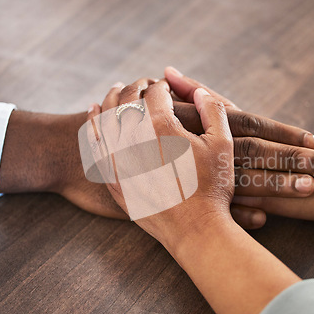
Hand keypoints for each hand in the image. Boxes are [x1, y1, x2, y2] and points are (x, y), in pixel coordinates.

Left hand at [86, 79, 234, 246]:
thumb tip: (199, 92)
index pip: (155, 91)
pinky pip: (94, 143)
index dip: (162, 85)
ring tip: (115, 90)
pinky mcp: (111, 177)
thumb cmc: (212, 187)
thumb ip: (213, 110)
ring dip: (110, 98)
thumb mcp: (223, 144)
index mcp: (161, 125)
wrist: (195, 229)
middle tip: (144, 85)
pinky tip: (92, 114)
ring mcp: (118, 158)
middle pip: (126, 98)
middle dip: (136, 86)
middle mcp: (133, 138)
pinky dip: (91, 124)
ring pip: (104, 116)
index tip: (166, 88)